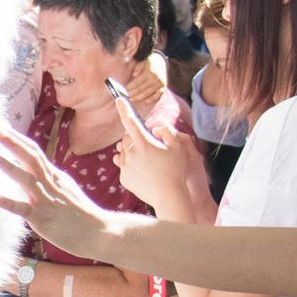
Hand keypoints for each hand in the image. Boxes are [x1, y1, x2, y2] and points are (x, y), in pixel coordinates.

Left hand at [0, 127, 120, 257]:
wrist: (97, 231)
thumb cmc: (80, 212)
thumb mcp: (65, 188)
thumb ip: (50, 178)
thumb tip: (37, 168)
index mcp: (55, 176)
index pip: (35, 152)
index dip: (20, 140)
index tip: (4, 129)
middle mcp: (50, 184)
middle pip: (31, 158)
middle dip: (13, 144)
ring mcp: (46, 200)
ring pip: (26, 179)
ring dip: (9, 167)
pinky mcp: (42, 218)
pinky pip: (24, 209)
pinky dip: (10, 203)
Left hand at [110, 96, 188, 215]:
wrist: (168, 197)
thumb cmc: (176, 171)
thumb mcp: (178, 147)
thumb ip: (167, 132)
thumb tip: (156, 128)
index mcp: (143, 143)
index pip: (130, 121)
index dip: (124, 108)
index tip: (118, 99)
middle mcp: (131, 153)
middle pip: (127, 138)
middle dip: (135, 139)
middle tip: (149, 147)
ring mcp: (126, 166)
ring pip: (124, 153)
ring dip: (132, 152)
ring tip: (148, 161)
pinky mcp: (123, 178)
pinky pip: (125, 167)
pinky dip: (132, 166)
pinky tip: (145, 173)